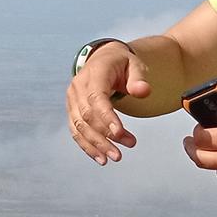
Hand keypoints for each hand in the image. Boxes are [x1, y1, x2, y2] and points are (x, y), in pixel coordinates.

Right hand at [66, 42, 151, 164]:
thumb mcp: (135, 65)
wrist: (102, 59)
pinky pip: (76, 130)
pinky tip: (100, 158)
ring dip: (96, 145)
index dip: (107, 117)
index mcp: (94, 74)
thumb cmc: (121, 64)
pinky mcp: (72, 110)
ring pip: (79, 126)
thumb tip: (144, 91)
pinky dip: (87, 146)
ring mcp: (72, 99)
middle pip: (87, 116)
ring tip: (114, 157)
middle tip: (122, 152)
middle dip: (104, 136)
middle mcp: (78, 87)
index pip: (97, 98)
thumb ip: (139, 79)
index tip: (119, 133)